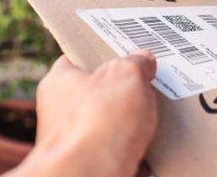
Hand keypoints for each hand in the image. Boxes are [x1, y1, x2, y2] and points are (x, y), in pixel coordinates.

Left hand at [8, 52, 158, 176]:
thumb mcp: (127, 74)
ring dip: (134, 125)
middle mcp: (61, 114)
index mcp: (59, 83)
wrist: (90, 175)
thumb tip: (144, 61)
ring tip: (156, 118)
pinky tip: (153, 150)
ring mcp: (76, 143)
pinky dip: (138, 153)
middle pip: (99, 95)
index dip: (102, 55)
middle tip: (148, 85)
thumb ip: (136, 63)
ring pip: (112, 128)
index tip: (125, 53)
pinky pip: (120, 155)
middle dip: (126, 93)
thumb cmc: (98, 123)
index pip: (76, 60)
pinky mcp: (92, 167)